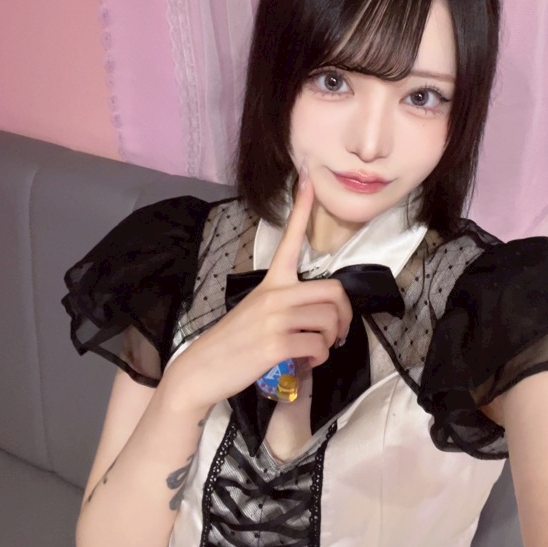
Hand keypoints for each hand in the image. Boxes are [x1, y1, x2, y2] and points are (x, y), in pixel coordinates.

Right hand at [164, 174, 353, 415]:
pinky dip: (318, 359)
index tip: (309, 177)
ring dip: (331, 342)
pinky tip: (305, 363)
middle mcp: (275, 295)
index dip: (303, 209)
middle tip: (339, 333)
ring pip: (330, 322)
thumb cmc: (234, 341)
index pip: (289, 240)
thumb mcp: (256, 311)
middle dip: (345, 316)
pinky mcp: (276, 344)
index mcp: (271, 282)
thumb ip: (285, 304)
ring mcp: (275, 319)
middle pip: (334, 292)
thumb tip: (319, 316)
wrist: (202, 369)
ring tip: (315, 351)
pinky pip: (317, 347)